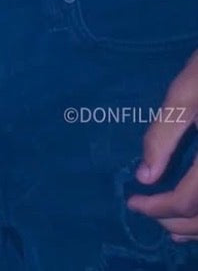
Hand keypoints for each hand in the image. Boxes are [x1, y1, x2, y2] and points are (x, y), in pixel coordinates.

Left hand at [126, 48, 197, 241]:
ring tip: (170, 228)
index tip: (132, 202)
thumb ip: (163, 135)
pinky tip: (197, 217)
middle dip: (175, 220)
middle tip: (146, 212)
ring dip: (197, 227)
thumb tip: (143, 175)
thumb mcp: (185, 95)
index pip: (188, 199)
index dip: (158, 207)